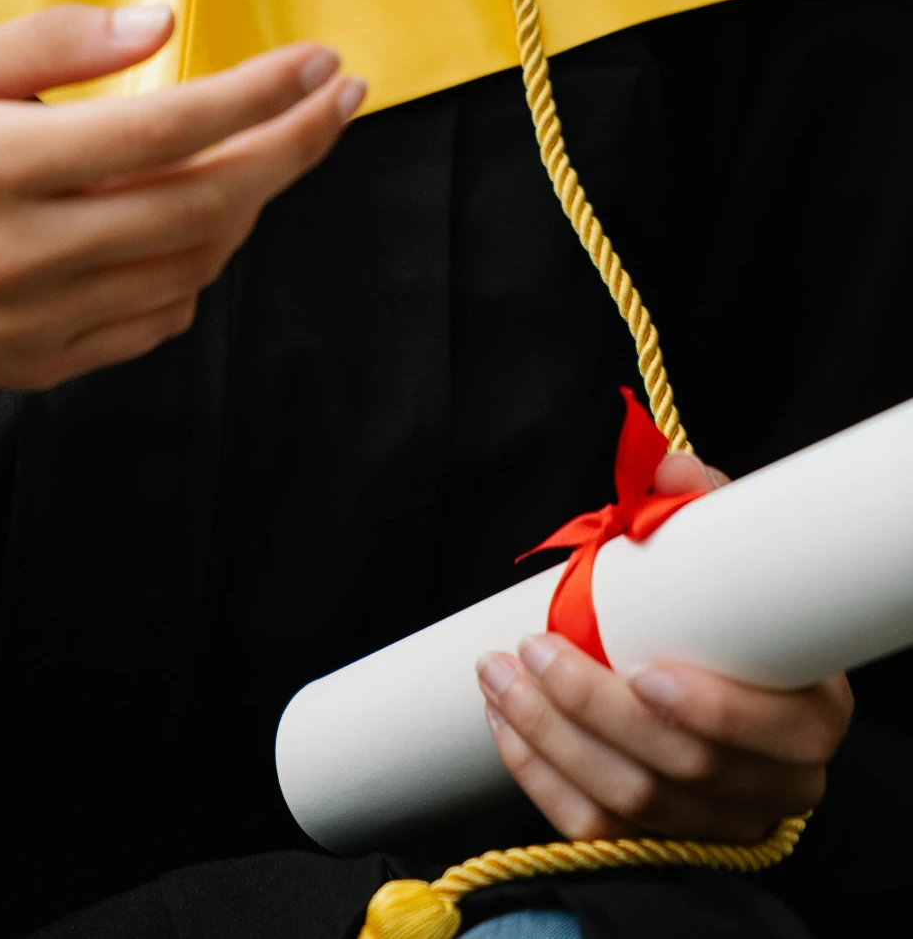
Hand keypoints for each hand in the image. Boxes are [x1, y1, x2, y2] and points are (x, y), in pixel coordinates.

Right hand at [0, 1, 363, 397]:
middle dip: (290, 149)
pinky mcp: (39, 363)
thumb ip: (50, 44)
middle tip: (341, 98)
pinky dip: (197, 264)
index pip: (162, 129)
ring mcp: (35, 320)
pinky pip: (154, 318)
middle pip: (202, 205)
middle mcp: (22, 253)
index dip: (257, 95)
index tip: (319, 61)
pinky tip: (198, 216)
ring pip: (191, 266)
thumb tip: (160, 22)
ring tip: (269, 144)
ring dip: (251, 203)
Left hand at [476, 455, 852, 842]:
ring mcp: (719, 824)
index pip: (778, 733)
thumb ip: (700, 508)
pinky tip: (505, 722)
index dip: (713, 713)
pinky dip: (540, 776)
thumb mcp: (724, 554)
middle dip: (595, 709)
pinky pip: (595, 831)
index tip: (642, 673)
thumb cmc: (720, 614)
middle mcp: (777, 783)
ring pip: (633, 804)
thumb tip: (668, 466)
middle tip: (534, 648)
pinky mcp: (661, 845)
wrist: (698, 669)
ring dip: (552, 737)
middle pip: (687, 769)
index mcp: (812, 714)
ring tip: (499, 674)